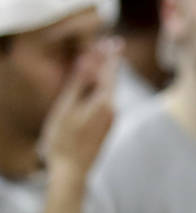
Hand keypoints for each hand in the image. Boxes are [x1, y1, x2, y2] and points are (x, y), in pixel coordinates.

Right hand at [39, 38, 120, 178]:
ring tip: (101, 61)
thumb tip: (88, 62)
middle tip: (110, 45)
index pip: (110, 72)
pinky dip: (101, 90)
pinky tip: (95, 87)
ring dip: (104, 76)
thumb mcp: (66, 108)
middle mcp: (112, 109)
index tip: (114, 40)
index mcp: (105, 102)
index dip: (110, 55)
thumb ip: (78, 84)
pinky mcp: (106, 127)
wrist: (72, 172)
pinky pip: (105, 102)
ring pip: (108, 92)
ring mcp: (111, 119)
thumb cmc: (64, 140)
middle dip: (109, 63)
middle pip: (111, 80)